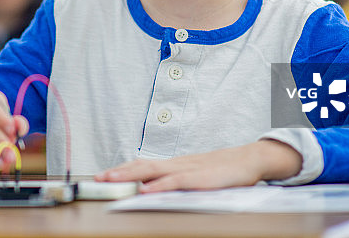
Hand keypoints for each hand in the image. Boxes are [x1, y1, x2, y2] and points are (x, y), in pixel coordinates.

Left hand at [94, 140, 301, 192]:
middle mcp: (177, 163)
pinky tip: (147, 189)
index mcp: (175, 164)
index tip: (103, 174)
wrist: (250, 159)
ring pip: (154, 171)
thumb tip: (154, 188)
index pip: (143, 165)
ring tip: (113, 180)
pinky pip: (176, 181)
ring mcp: (189, 169)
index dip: (122, 169)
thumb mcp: (196, 175)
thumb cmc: (223, 170)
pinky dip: (160, 185)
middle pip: (143, 165)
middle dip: (119, 172)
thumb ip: (177, 180)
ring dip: (131, 175)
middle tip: (99, 178)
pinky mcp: (201, 178)